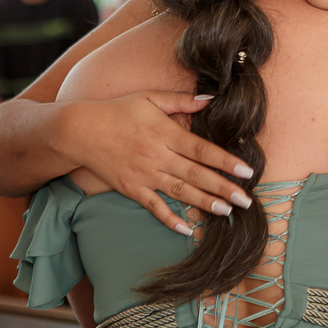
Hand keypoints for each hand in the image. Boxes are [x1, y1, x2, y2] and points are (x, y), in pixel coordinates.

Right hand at [60, 92, 252, 234]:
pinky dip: (169, 219)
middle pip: (196, 174)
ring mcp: (145, 174)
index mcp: (166, 133)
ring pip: (180, 191)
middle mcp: (158, 156)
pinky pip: (153, 207)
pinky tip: (186, 229)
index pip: (202, 150)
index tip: (246, 171)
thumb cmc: (118, 111)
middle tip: (246, 200)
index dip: (226, 161)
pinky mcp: (131, 188)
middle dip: (223, 187)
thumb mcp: (150, 98)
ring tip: (227, 212)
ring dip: (204, 203)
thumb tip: (210, 99)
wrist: (80, 131)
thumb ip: (181, 100)